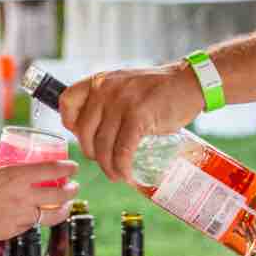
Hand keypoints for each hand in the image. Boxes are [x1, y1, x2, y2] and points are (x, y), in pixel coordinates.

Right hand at [0, 158, 77, 244]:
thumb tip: (2, 163)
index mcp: (14, 177)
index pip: (51, 171)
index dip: (67, 167)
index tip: (73, 166)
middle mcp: (21, 198)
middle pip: (59, 195)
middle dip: (71, 190)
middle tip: (73, 186)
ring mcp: (18, 218)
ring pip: (50, 216)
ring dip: (62, 210)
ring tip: (65, 206)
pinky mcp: (10, 232)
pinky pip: (30, 225)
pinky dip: (37, 219)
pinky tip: (36, 215)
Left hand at [60, 63, 204, 182]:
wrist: (188, 83)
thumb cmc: (157, 89)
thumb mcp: (123, 85)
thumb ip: (106, 101)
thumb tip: (91, 132)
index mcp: (99, 81)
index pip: (67, 101)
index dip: (70, 123)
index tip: (83, 136)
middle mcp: (105, 90)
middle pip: (84, 132)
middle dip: (91, 154)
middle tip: (104, 162)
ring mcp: (121, 103)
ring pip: (102, 145)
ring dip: (108, 166)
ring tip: (116, 174)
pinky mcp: (138, 116)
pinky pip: (122, 150)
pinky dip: (122, 167)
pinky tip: (126, 174)